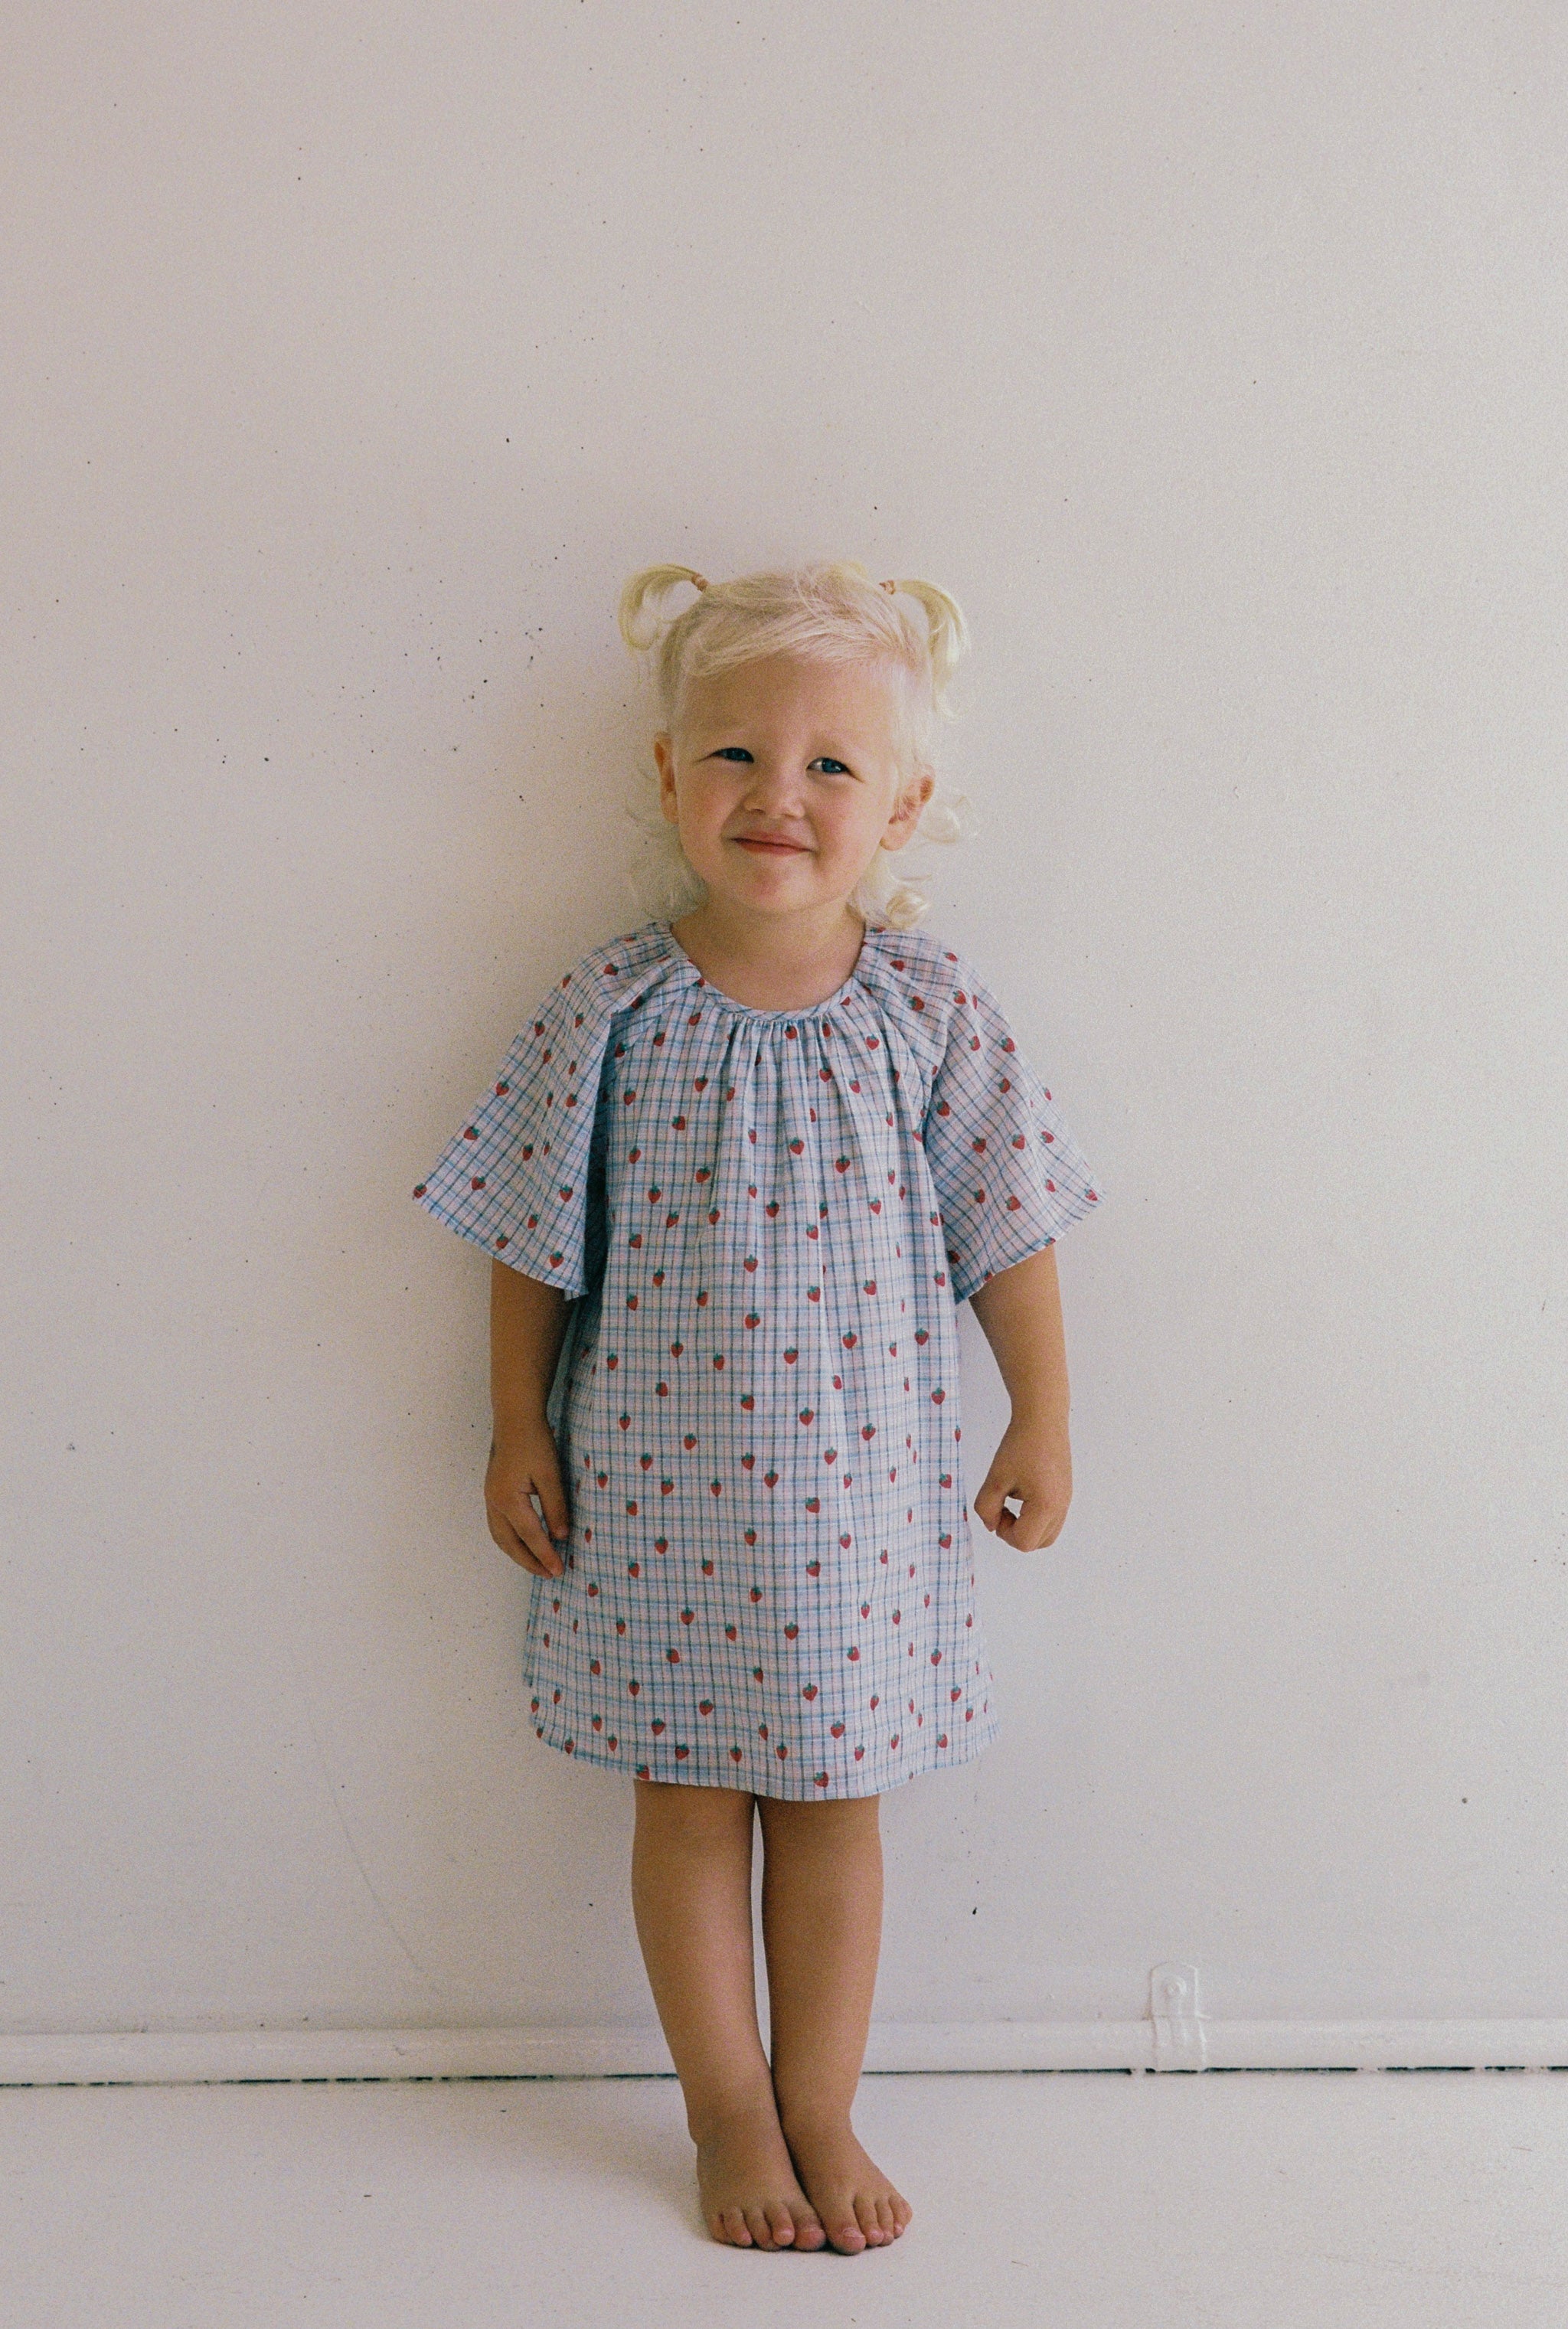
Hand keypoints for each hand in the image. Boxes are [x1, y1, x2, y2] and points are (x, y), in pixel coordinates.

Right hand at [485, 1417, 569, 1577]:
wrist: (515, 1418)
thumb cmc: (534, 1442)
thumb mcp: (550, 1474)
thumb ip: (555, 1506)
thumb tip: (561, 1536)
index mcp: (508, 1500)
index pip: (530, 1536)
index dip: (545, 1555)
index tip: (559, 1571)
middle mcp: (494, 1503)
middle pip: (509, 1543)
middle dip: (529, 1561)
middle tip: (549, 1574)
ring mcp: (490, 1498)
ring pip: (500, 1537)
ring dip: (517, 1554)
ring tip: (537, 1565)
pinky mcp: (492, 1493)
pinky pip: (498, 1526)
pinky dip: (510, 1541)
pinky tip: (523, 1542)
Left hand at [971, 1412, 1072, 1550]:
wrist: (1042, 1418)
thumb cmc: (1019, 1446)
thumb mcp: (995, 1478)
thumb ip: (987, 1508)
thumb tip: (991, 1526)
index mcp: (1046, 1506)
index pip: (1024, 1542)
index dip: (1004, 1532)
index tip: (996, 1508)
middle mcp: (1061, 1507)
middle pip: (1037, 1543)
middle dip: (1016, 1533)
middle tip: (1002, 1507)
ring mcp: (1066, 1499)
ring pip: (1047, 1533)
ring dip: (1026, 1526)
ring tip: (1012, 1499)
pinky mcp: (1065, 1491)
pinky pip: (1052, 1518)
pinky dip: (1035, 1516)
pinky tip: (1023, 1491)